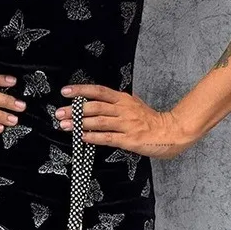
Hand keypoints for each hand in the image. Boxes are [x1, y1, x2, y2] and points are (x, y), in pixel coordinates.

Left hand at [55, 84, 196, 158]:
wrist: (171, 132)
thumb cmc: (152, 120)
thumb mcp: (134, 105)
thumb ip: (117, 103)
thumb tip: (98, 102)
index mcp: (123, 99)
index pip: (98, 91)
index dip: (80, 90)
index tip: (65, 92)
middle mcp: (123, 109)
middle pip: (94, 106)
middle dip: (74, 110)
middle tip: (59, 113)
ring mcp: (126, 124)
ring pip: (98, 122)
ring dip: (79, 123)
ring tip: (65, 125)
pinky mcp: (129, 139)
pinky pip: (108, 137)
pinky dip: (93, 137)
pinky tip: (82, 137)